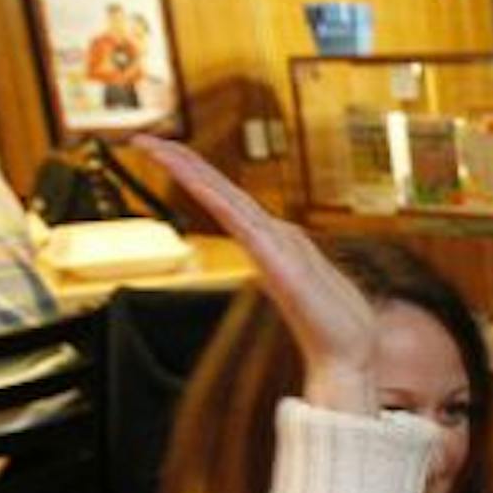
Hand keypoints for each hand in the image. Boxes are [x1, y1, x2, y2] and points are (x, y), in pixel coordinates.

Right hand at [132, 136, 377, 413]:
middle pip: (219, 191)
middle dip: (182, 163)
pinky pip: (243, 223)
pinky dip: (218, 201)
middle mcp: (269, 240)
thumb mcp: (317, 276)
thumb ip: (298, 261)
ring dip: (191, 171)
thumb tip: (289, 252)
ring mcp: (271, 250)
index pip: (230, 198)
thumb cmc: (338, 324)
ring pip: (225, 200)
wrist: (349, 354)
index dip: (200, 172)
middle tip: (143, 139)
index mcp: (274, 241)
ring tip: (157, 149)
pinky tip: (198, 184)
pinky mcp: (276, 264)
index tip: (170, 149)